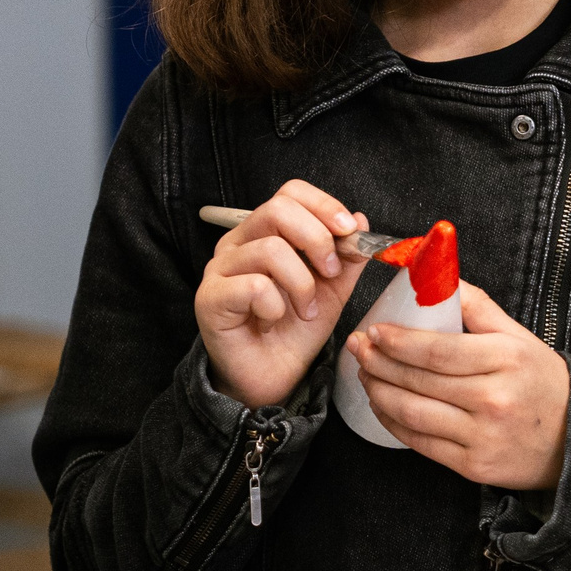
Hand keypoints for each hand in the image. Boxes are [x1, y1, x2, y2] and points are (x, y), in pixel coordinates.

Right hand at [196, 180, 373, 407]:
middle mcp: (238, 243)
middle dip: (317, 240)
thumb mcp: (333, 289)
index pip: (291, 193)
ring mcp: (220, 268)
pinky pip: (253, 286)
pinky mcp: (209, 298)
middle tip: (330, 274)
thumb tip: (360, 221)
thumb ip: (346, 256)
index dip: (324, 206)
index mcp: (265, 232)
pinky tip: (272, 321)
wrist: (272, 377)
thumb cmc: (295, 330)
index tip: (349, 232)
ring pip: (270, 249)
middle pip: (278, 209)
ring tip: (304, 310)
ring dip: (301, 284)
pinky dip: (275, 307)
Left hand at [343, 281, 569, 489]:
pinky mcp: (473, 466)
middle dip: (379, 363)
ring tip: (365, 375)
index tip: (375, 331)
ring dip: (379, 392)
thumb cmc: (542, 383)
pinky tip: (382, 406)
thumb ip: (478, 307)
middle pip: (420, 380)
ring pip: (413, 413)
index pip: (439, 351)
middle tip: (358, 348)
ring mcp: (482, 436)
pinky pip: (420, 443)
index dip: (400, 341)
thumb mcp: (520, 337)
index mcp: (506, 359)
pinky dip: (393, 422)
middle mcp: (494, 399)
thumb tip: (436, 277)